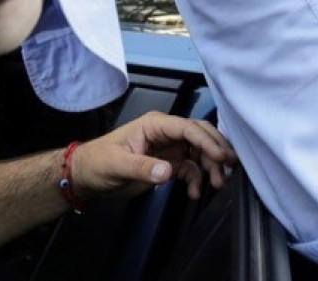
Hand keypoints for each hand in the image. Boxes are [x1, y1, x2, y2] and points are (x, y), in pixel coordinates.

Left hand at [73, 112, 234, 201]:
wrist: (88, 176)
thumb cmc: (98, 162)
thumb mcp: (117, 164)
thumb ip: (142, 167)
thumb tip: (168, 172)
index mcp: (155, 124)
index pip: (187, 128)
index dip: (206, 141)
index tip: (221, 156)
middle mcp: (166, 133)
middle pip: (199, 135)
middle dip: (216, 149)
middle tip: (230, 167)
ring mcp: (169, 148)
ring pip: (199, 152)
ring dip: (210, 166)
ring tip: (217, 184)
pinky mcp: (168, 163)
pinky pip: (190, 168)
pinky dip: (197, 179)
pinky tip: (195, 193)